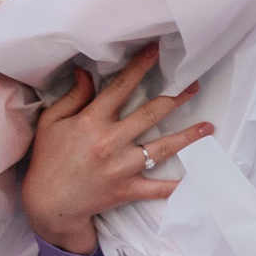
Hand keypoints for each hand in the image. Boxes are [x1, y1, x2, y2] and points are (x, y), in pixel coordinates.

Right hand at [21, 45, 213, 254]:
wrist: (48, 203)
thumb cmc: (48, 159)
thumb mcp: (52, 122)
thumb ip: (73, 97)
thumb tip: (84, 70)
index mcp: (92, 122)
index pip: (121, 88)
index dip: (140, 67)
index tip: (156, 51)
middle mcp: (111, 142)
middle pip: (151, 114)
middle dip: (175, 98)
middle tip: (194, 85)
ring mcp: (122, 167)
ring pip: (162, 148)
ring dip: (187, 136)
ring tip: (207, 126)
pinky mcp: (127, 189)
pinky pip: (158, 188)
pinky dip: (177, 186)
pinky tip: (197, 179)